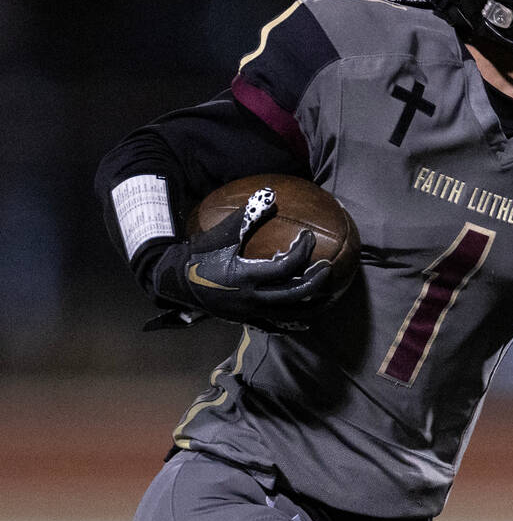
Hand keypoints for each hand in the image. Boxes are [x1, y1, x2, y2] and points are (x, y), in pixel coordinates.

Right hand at [147, 188, 331, 330]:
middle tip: (327, 267)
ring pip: (289, 314)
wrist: (176, 281)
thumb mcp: (222, 234)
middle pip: (294, 294)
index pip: (286, 266)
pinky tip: (306, 319)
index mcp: (246, 276)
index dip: (302, 251)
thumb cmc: (200, 255)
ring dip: (311, 305)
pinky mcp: (245, 320)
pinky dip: (293, 323)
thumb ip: (247, 215)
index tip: (309, 237)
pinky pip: (275, 326)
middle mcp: (250, 299)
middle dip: (315, 281)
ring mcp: (249, 313)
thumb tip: (271, 194)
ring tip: (328, 295)